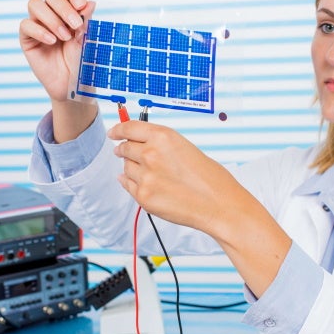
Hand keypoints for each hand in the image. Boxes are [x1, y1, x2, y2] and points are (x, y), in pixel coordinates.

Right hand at [19, 0, 95, 101]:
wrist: (72, 85)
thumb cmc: (81, 63)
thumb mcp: (87, 41)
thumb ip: (87, 22)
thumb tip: (90, 3)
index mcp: (71, 10)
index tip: (82, 5)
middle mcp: (53, 14)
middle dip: (65, 8)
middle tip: (76, 25)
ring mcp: (38, 24)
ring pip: (35, 4)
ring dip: (52, 19)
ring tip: (65, 37)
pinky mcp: (27, 38)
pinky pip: (26, 25)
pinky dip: (40, 31)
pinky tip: (52, 41)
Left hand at [108, 120, 291, 297]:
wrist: (219, 205)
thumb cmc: (210, 178)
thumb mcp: (185, 148)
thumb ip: (160, 145)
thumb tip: (139, 146)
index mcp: (163, 137)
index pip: (129, 128)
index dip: (118, 129)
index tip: (113, 132)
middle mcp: (151, 154)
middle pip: (125, 148)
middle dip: (125, 150)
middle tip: (126, 152)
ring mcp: (145, 176)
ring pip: (126, 168)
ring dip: (133, 168)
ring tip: (153, 175)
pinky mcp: (143, 196)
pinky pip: (128, 186)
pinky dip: (133, 184)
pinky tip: (146, 185)